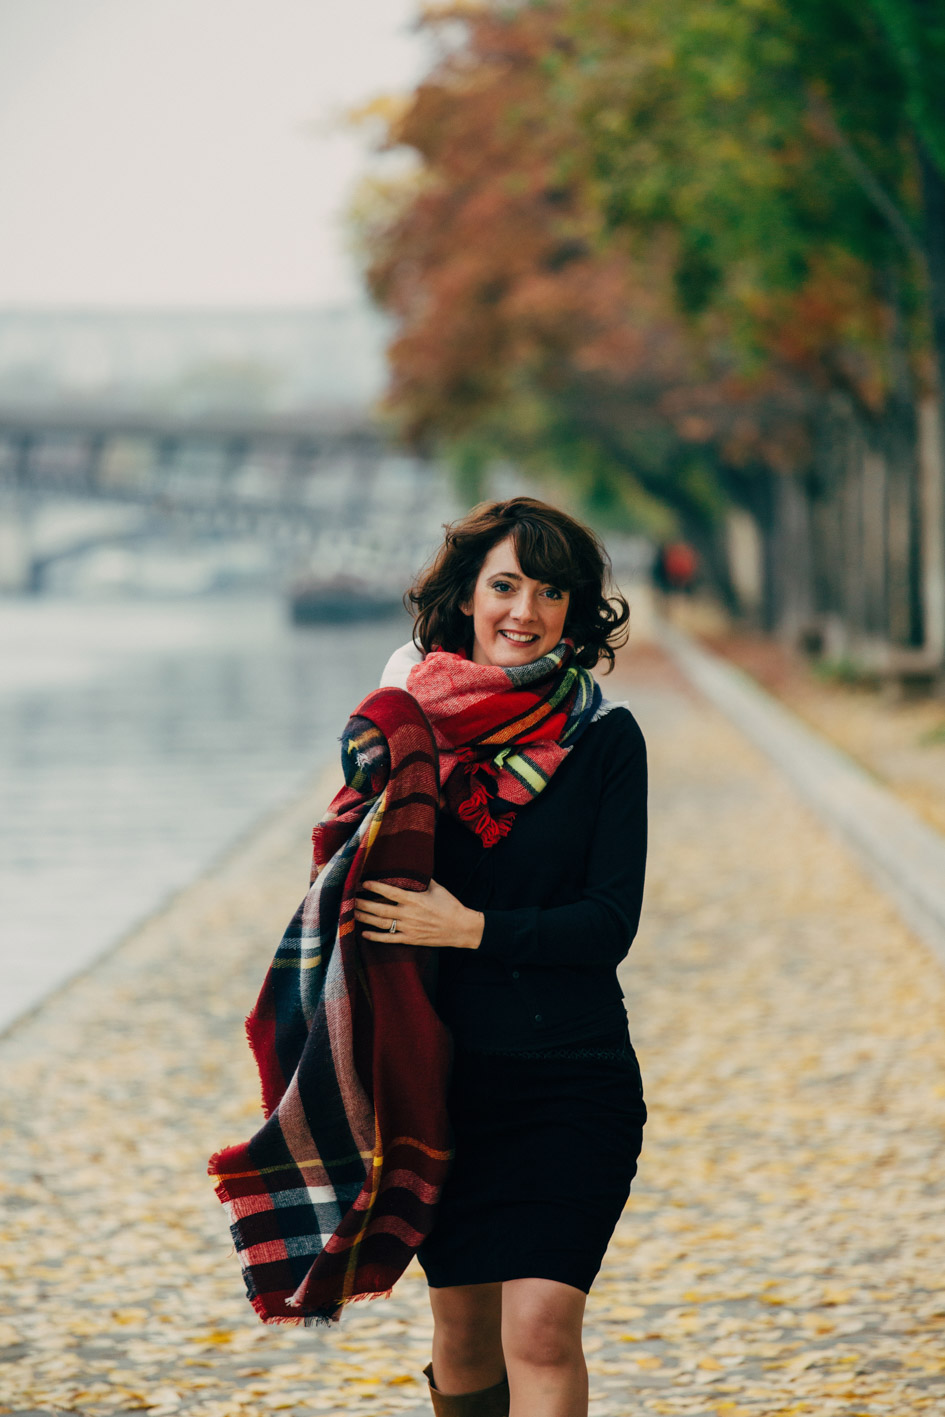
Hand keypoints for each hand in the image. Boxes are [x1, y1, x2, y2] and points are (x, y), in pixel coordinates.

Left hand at [354, 879, 483, 949]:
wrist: (461, 928)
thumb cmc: (450, 906)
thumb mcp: (438, 888)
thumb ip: (423, 880)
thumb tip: (414, 870)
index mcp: (414, 899)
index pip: (390, 892)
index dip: (375, 887)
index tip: (363, 883)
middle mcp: (408, 914)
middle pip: (379, 909)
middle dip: (362, 904)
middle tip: (349, 900)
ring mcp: (408, 928)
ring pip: (381, 923)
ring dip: (365, 918)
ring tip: (352, 913)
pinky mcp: (410, 939)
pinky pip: (389, 939)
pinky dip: (375, 937)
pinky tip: (364, 933)